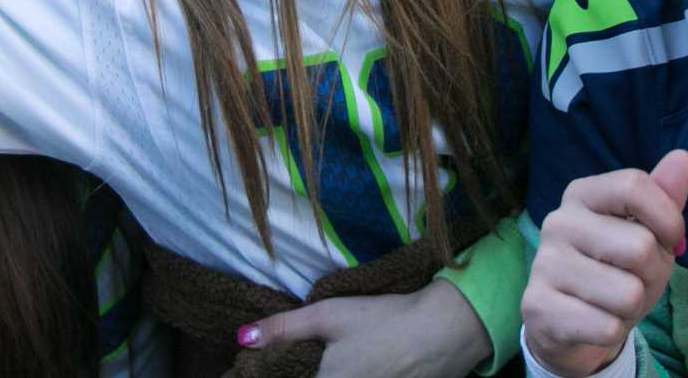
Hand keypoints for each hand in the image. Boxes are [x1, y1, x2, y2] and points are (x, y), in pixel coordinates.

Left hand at [240, 279, 491, 377]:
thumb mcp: (329, 316)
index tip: (266, 369)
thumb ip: (283, 329)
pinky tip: (359, 367)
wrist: (445, 333)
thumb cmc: (383, 322)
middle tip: (302, 361)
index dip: (278, 375)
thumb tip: (242, 338)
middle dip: (304, 374)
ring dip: (326, 376)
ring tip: (332, 362)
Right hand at [521, 149, 687, 374]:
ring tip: (611, 303)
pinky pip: (606, 327)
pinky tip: (594, 322)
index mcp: (581, 194)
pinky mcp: (537, 306)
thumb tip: (682, 157)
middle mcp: (557, 221)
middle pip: (640, 247)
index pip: (634, 185)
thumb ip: (663, 198)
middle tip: (633, 281)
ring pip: (627, 293)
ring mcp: (543, 263)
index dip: (668, 219)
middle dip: (652, 275)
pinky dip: (612, 332)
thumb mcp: (647, 233)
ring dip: (631, 308)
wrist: (574, 324)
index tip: (670, 240)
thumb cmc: (617, 271)